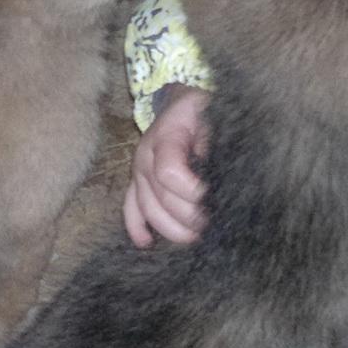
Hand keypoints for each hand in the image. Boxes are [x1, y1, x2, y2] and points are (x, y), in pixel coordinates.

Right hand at [123, 86, 211, 247]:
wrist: (182, 104)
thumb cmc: (203, 112)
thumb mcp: (212, 117)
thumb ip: (212, 144)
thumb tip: (218, 177)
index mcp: (165, 137)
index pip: (169, 173)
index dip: (192, 192)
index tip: (212, 199)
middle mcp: (145, 156)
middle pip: (159, 198)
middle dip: (188, 217)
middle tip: (212, 225)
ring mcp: (138, 172)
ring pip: (146, 209)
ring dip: (171, 229)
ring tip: (195, 237)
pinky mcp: (136, 182)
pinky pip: (129, 208)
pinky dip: (136, 228)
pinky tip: (146, 243)